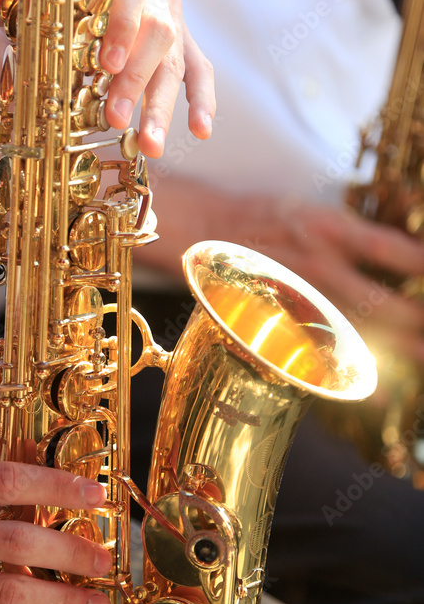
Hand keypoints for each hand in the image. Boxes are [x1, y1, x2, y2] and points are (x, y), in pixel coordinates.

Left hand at [0, 0, 215, 158]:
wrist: (73, 5)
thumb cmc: (51, 3)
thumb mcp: (29, 0)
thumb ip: (9, 0)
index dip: (124, 24)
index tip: (106, 65)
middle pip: (157, 31)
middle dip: (136, 80)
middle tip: (114, 118)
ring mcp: (171, 19)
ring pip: (175, 61)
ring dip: (162, 106)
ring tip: (150, 145)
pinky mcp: (182, 47)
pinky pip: (199, 72)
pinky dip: (202, 101)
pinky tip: (200, 131)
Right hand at [143, 177, 423, 362]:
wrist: (202, 230)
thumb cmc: (263, 220)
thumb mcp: (312, 213)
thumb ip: (351, 235)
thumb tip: (399, 256)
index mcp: (328, 230)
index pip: (388, 249)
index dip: (421, 265)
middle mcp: (316, 265)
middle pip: (379, 302)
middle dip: (416, 323)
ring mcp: (295, 298)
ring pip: (355, 333)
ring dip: (397, 350)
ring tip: (423, 360)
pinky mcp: (278, 320)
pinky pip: (320, 353)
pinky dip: (354, 374)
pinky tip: (382, 391)